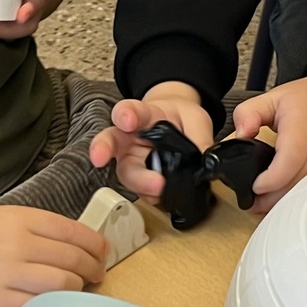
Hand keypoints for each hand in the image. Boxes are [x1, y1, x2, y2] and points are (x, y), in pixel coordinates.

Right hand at [0, 204, 105, 306]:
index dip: (96, 245)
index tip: (103, 252)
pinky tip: (56, 306)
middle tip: (97, 275)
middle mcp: (18, 245)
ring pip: (62, 286)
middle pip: (74, 260)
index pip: (74, 232)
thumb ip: (31, 228)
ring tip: (80, 291)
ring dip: (78, 290)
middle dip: (93, 270)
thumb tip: (68, 244)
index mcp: (20, 218)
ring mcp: (7, 275)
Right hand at [90, 82, 217, 201]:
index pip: (129, 110)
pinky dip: (150, 194)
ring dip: (137, 182)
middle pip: (111, 141)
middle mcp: (130, 137)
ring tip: (157, 188)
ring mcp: (132, 160)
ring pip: (124, 171)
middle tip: (99, 157)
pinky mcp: (139, 179)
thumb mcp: (196, 120)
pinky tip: (162, 195)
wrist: (179, 127)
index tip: (126, 120)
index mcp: (143, 115)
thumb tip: (207, 162)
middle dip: (103, 149)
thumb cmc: (181, 120)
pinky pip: (140, 189)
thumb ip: (199, 137)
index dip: (125, 114)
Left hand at [232, 66, 306, 212]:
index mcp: (302, 122)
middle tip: (254, 201)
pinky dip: (303, 197)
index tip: (256, 186)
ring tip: (268, 201)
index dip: (272, 178)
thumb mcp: (273, 97)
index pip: (291, 157)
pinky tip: (288, 195)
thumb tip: (241, 135)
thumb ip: (248, 113)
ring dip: (287, 200)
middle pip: (299, 181)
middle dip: (273, 197)